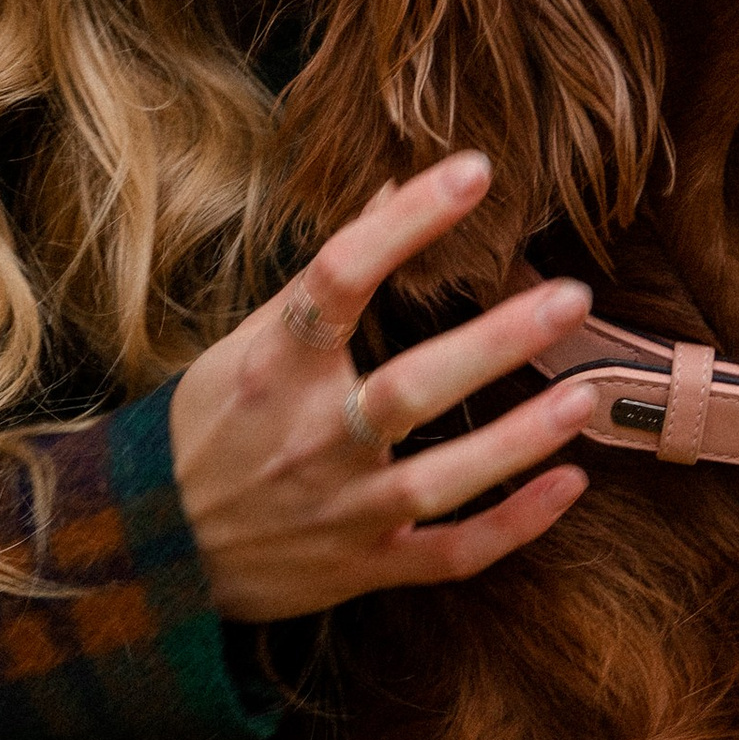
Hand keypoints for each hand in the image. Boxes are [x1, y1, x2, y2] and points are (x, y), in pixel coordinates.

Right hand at [171, 153, 596, 623]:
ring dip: (519, 440)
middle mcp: (310, 437)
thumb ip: (322, 277)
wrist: (151, 552)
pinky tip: (570, 485)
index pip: (340, 275)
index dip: (407, 220)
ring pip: (442, 479)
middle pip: (411, 388)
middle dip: (495, 342)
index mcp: (272, 366)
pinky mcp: (363, 567)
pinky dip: (513, 526)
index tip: (473, 172)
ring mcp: (341, 509)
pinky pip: (450, 554)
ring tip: (587, 395)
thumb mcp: (244, 344)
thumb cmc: (208, 429)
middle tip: (571, 298)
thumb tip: (389, 186)